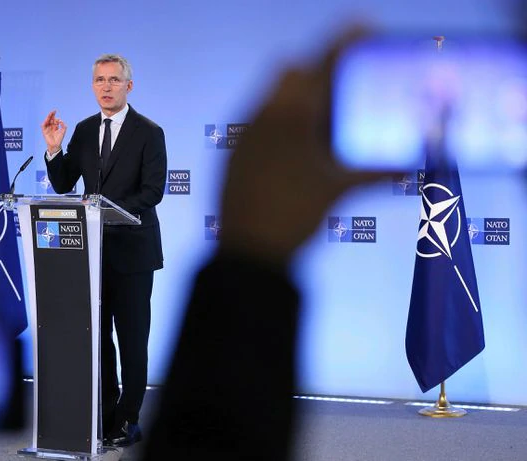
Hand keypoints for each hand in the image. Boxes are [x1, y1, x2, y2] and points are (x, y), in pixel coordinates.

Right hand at [41, 110, 66, 153]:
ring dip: (48, 117)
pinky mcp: (44, 131)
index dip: (56, 118)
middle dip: (51, 115)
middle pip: (50, 119)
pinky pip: (43, 126)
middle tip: (53, 111)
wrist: (56, 145)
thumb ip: (63, 125)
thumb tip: (60, 121)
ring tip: (50, 114)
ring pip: (47, 121)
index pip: (55, 120)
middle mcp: (51, 126)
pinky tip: (47, 120)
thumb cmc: (59, 139)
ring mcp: (47, 128)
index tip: (58, 118)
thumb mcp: (63, 131)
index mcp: (55, 126)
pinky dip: (44, 122)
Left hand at [218, 25, 389, 262]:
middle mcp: (263, 116)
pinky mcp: (234, 151)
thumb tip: (414, 168)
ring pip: (272, 95)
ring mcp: (244, 133)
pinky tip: (297, 144)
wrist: (246, 253)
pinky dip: (281, 120)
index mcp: (291, 116)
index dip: (342, 42)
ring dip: (298, 97)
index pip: (320, 64)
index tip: (362, 26)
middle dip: (316, 72)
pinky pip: (258, 119)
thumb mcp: (338, 191)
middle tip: (342, 88)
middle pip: (290, 71)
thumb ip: (377, 173)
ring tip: (322, 120)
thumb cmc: (294, 219)